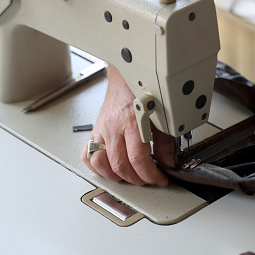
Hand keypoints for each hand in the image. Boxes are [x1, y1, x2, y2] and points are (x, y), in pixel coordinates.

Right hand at [81, 65, 174, 186]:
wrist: (127, 75)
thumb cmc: (144, 92)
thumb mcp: (162, 117)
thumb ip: (165, 142)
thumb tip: (168, 162)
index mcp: (132, 122)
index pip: (138, 159)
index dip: (150, 175)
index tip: (159, 179)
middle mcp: (114, 127)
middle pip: (120, 165)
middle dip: (137, 179)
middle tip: (148, 179)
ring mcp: (101, 129)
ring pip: (101, 164)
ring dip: (117, 176)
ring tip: (131, 176)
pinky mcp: (95, 130)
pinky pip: (87, 154)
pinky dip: (97, 167)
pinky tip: (110, 168)